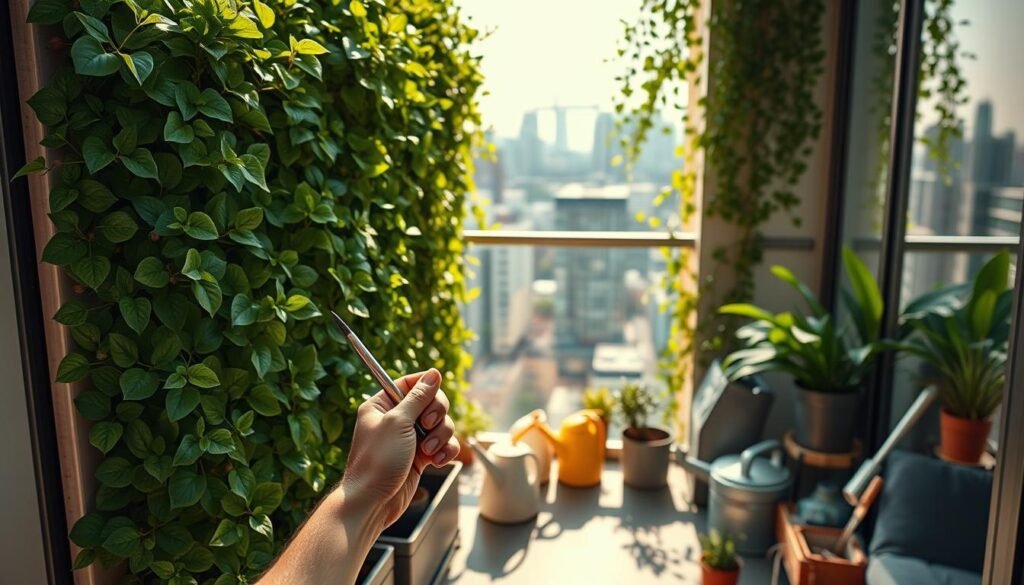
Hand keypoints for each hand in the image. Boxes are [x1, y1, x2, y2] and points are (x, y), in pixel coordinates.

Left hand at [340, 368, 459, 527]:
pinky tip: (437, 461)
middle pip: (432, 402)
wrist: (372, 502)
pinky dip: (445, 451)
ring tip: (428, 452)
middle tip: (427, 426)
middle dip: (437, 416)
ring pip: (441, 425)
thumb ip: (419, 397)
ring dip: (441, 437)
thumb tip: (433, 374)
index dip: (427, 388)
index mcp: (382, 405)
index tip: (432, 399)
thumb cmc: (377, 462)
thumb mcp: (398, 422)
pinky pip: (443, 445)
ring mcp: (410, 438)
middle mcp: (396, 419)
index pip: (411, 383)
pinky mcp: (421, 456)